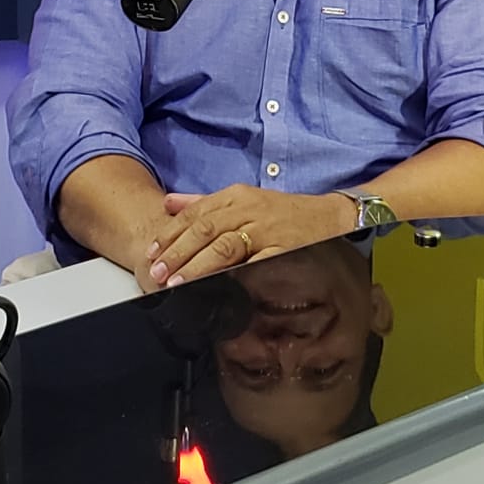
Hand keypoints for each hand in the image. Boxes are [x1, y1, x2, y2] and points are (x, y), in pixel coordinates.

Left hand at [144, 185, 354, 286]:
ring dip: (197, 266)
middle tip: (156, 273)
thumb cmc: (284, 213)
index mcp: (237, 196)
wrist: (332, 218)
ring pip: (225, 246)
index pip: (195, 213)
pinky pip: (255, 263)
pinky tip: (218, 288)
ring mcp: (267, 229)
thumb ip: (204, 201)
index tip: (151, 253)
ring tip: (177, 283)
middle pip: (205, 229)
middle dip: (177, 253)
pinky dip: (235, 275)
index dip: (170, 234)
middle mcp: (249, 209)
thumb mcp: (244, 199)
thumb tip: (168, 203)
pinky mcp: (284, 250)